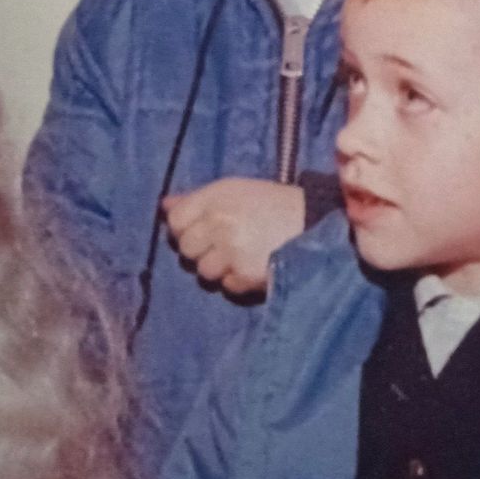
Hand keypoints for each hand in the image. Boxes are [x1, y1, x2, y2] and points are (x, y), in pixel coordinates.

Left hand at [164, 178, 304, 295]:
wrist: (314, 223)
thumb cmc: (271, 204)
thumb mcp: (235, 191)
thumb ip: (197, 198)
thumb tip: (164, 206)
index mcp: (217, 197)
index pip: (176, 221)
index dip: (185, 229)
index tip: (200, 231)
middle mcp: (220, 223)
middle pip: (187, 249)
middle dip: (201, 250)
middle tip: (224, 245)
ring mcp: (232, 251)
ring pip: (204, 272)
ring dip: (220, 268)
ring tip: (242, 256)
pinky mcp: (246, 275)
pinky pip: (227, 286)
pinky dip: (238, 281)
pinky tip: (254, 266)